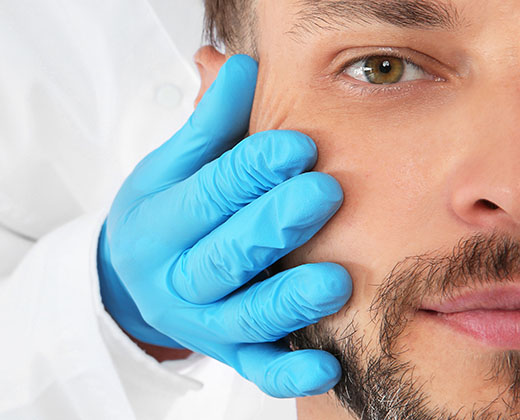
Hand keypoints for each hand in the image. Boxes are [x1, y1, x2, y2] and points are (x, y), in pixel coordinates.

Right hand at [98, 55, 351, 397]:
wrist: (138, 278)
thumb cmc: (165, 213)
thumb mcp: (172, 166)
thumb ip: (210, 125)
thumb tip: (242, 66)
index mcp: (156, 226)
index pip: (206, 196)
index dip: (250, 171)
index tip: (298, 146)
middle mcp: (175, 280)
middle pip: (225, 257)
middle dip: (274, 227)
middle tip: (323, 195)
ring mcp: (202, 322)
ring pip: (245, 317)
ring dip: (289, 301)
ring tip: (336, 282)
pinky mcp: (227, 352)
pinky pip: (258, 369)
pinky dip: (290, 372)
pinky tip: (329, 366)